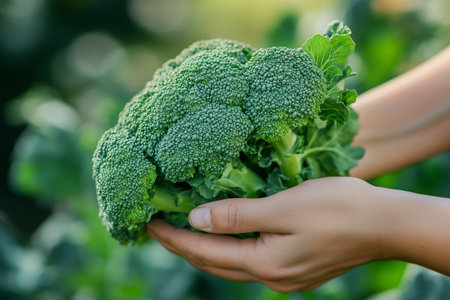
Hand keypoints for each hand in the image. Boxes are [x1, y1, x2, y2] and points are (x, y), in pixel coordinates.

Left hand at [147, 177, 383, 291]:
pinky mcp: (294, 267)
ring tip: (183, 231)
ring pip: (231, 263)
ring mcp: (284, 275)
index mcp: (264, 264)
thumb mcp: (282, 207)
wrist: (384, 225)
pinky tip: (224, 233)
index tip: (149, 222)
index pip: (204, 252)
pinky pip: (249, 259)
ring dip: (205, 247)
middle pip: (213, 263)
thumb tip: (196, 219)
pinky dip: (229, 246)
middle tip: (158, 226)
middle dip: (183, 245)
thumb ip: (237, 216)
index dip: (174, 237)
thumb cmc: (336, 209)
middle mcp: (270, 277)